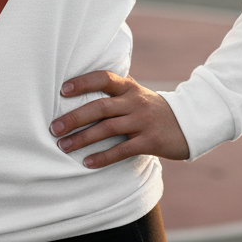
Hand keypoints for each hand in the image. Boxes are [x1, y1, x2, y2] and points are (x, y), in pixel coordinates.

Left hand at [50, 71, 189, 167]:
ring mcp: (143, 121)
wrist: (187, 124)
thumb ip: (114, 89)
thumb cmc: (151, 108)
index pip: (104, 78)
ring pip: (107, 129)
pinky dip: (103, 157)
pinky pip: (122, 150)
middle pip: (100, 107)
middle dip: (75, 117)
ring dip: (83, 139)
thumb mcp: (136, 93)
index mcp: (129, 87)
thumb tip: (81, 82)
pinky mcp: (150, 142)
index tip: (63, 90)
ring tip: (63, 146)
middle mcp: (134, 102)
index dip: (83, 82)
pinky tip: (87, 162)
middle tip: (54, 127)